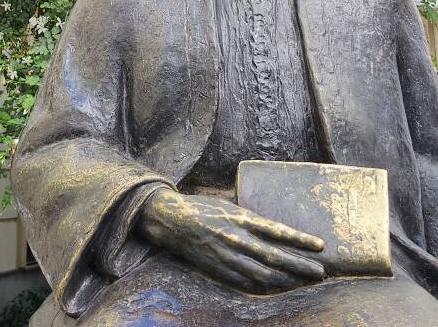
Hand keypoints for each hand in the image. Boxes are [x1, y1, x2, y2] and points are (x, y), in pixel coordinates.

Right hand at [138, 188, 324, 292]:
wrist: (173, 220)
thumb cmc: (203, 208)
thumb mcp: (230, 206)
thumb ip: (250, 219)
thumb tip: (274, 230)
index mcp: (241, 217)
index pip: (278, 231)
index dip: (300, 240)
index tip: (320, 246)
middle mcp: (237, 237)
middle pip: (276, 256)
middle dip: (301, 265)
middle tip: (320, 271)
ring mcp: (228, 256)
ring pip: (264, 273)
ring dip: (287, 279)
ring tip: (304, 281)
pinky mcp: (219, 269)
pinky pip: (247, 283)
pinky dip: (266, 287)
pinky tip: (279, 289)